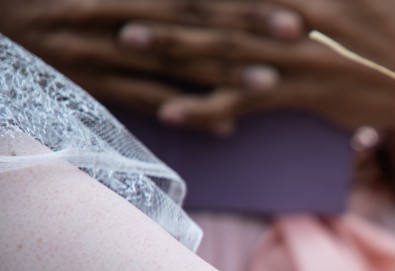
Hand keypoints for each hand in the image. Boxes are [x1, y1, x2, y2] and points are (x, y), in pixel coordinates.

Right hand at [0, 0, 304, 128]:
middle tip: (297, 32)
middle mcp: (115, 14)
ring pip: (172, 63)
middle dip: (247, 27)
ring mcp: (102, 50)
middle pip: (192, 19)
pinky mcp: (91, 84)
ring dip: (225, 76)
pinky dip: (189, 114)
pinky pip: (146, 101)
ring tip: (272, 84)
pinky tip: (228, 126)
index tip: (286, 2)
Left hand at [114, 0, 394, 135]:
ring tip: (123, 42)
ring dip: (171, 46)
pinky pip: (249, 102)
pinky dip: (211, 108)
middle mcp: (292, 11)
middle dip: (154, 0)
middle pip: (210, 1)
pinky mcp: (306, 94)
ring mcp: (297, 54)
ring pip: (222, 48)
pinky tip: (174, 113)